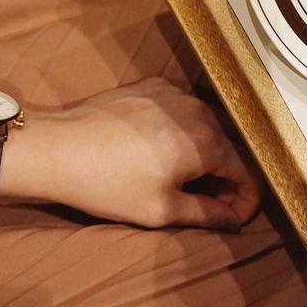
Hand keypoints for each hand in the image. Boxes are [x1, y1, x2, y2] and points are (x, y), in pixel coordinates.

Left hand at [0, 78, 260, 229]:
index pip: (248, 172)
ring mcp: (175, 93)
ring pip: (208, 126)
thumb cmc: (107, 185)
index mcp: (206, 142)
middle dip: (226, 178)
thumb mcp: (161, 210)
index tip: (231, 218)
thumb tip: (234, 220)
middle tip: (209, 204)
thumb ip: (207, 214)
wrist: (57, 149)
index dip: (245, 202)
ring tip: (185, 179)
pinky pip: (183, 110)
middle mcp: (198, 110)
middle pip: (231, 147)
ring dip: (205, 153)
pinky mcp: (153, 85)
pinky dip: (183, 130)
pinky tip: (161, 150)